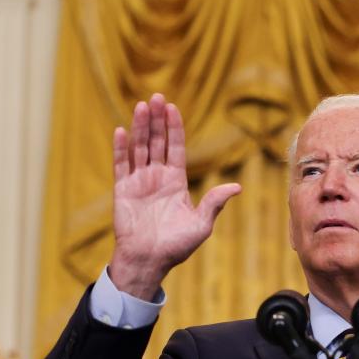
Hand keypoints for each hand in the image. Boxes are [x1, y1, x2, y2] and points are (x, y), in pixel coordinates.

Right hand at [108, 93, 240, 300]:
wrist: (149, 261)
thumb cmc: (176, 246)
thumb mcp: (201, 224)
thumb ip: (214, 202)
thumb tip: (237, 187)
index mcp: (176, 182)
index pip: (176, 148)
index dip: (174, 128)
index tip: (174, 108)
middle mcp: (157, 177)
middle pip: (156, 142)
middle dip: (157, 120)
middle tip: (157, 97)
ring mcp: (139, 182)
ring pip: (139, 148)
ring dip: (140, 127)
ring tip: (141, 106)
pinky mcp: (122, 190)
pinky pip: (121, 165)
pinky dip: (121, 148)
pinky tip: (122, 130)